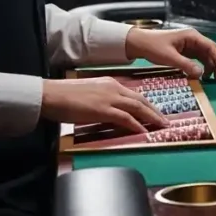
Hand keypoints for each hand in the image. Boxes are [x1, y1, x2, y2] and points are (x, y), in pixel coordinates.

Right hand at [41, 77, 169, 133]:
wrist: (50, 94)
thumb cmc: (64, 95)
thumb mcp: (90, 94)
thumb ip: (103, 100)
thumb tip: (111, 112)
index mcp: (110, 83)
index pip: (134, 94)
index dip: (147, 104)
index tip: (155, 112)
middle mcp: (113, 88)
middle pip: (141, 100)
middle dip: (155, 111)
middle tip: (165, 120)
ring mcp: (109, 98)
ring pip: (138, 107)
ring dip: (151, 117)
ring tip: (161, 126)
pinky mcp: (103, 109)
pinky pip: (125, 118)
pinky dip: (136, 125)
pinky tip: (144, 131)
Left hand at [124, 28, 215, 80]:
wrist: (138, 43)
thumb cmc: (153, 47)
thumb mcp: (170, 57)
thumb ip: (186, 65)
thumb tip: (201, 74)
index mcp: (192, 36)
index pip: (211, 47)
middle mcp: (194, 39)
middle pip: (211, 51)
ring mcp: (190, 45)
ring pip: (206, 55)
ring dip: (209, 66)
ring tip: (210, 79)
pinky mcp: (185, 51)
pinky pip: (198, 58)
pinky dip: (201, 66)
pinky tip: (200, 75)